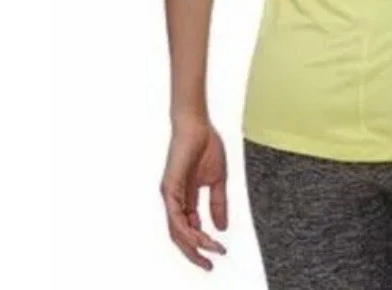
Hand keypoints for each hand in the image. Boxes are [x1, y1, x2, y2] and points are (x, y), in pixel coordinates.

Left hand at [160, 119, 227, 270]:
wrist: (197, 125)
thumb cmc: (205, 145)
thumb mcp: (218, 180)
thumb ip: (218, 203)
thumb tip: (222, 227)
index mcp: (186, 199)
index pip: (192, 228)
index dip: (204, 243)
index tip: (220, 252)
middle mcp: (175, 201)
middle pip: (181, 236)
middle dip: (195, 253)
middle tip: (209, 265)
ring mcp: (171, 196)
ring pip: (177, 232)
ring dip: (194, 245)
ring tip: (210, 252)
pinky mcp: (169, 190)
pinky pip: (176, 218)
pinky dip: (188, 231)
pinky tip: (200, 237)